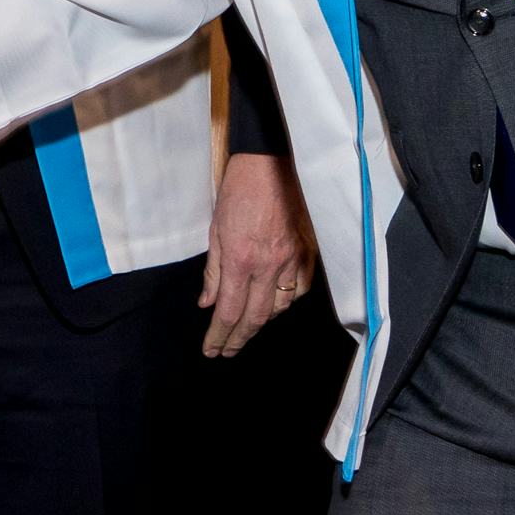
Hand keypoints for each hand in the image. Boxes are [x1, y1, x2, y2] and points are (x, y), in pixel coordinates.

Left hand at [199, 151, 313, 356]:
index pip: (228, 311)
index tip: (212, 350)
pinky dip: (287, 301)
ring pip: (281, 307)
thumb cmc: (238, 192)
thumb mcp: (215, 230)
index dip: (219, 336)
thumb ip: (213, 270)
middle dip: (239, 339)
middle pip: (255, 317)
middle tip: (227, 351)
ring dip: (262, 322)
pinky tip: (276, 304)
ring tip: (246, 329)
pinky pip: (300, 289)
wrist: (271, 163)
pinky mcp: (308, 252)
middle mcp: (268, 265)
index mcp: (240, 260)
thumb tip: (207, 303)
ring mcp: (292, 260)